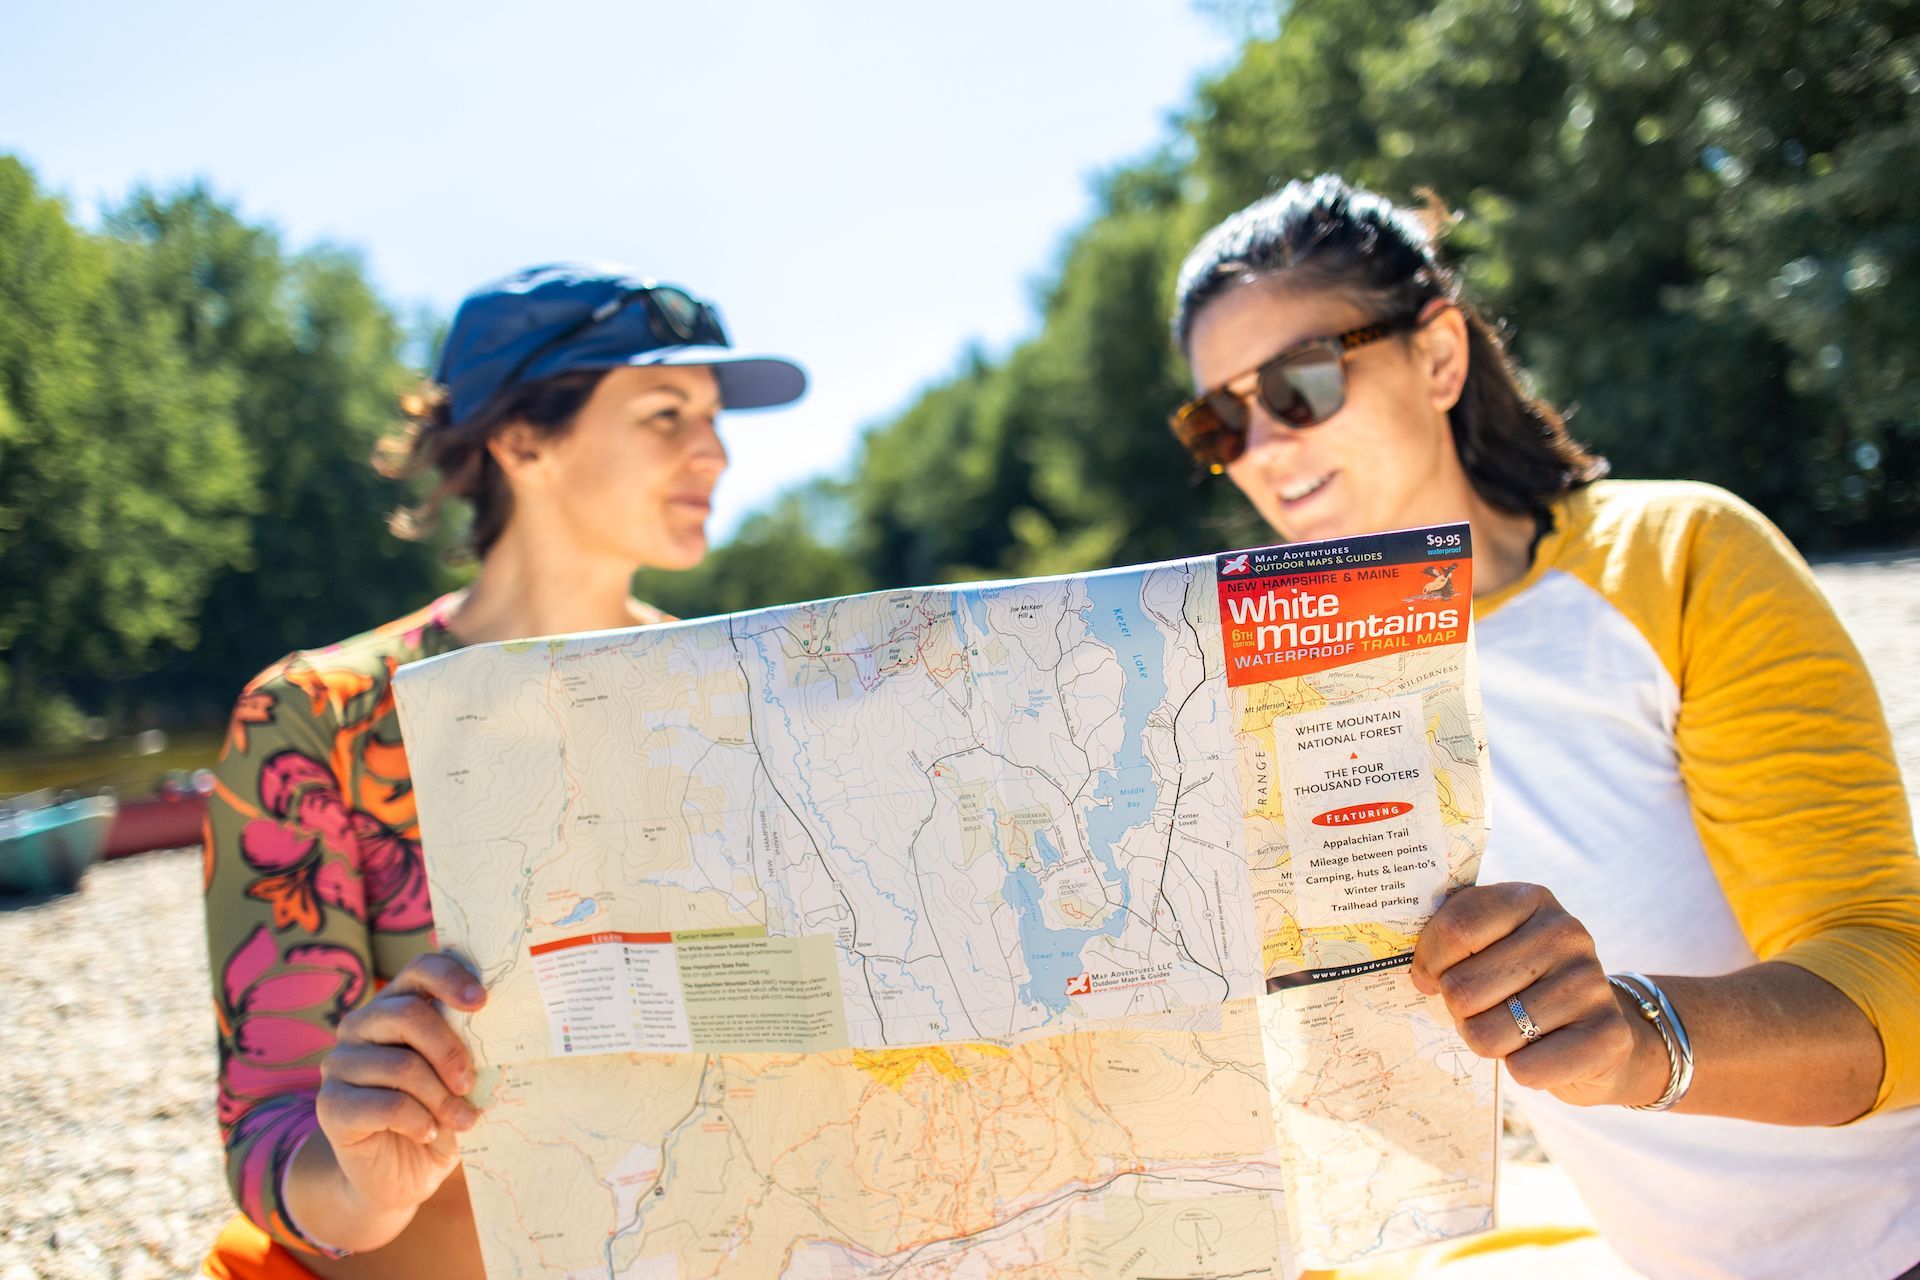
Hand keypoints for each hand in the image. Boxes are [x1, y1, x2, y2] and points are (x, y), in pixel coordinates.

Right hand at [314, 952, 487, 1228]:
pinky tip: (427, 1133)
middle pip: (409, 1015)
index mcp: (396, 1006)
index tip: (481, 1001)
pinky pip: (386, 1105)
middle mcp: (361, 1027)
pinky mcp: (331, 1105)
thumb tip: (507, 1027)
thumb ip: (470, 1049)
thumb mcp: (460, 1080)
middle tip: (470, 1083)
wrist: (399, 1177)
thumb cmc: (438, 1117)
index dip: (450, 978)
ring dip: (440, 1097)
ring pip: (401, 1065)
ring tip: (460, 1119)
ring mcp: (340, 1064)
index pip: (419, 971)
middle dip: (449, 1051)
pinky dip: (418, 1121)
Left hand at [1410, 883, 1664, 1107]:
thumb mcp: (1490, 944)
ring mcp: (1590, 983)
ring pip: (1488, 1034)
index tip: (1431, 976)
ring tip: (1508, 1028)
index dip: (1429, 962)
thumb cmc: (1523, 983)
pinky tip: (1539, 1051)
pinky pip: (1526, 1069)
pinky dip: (1521, 1069)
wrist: (1597, 1032)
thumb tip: (1419, 972)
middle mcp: (1566, 933)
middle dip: (1457, 1010)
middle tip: (1478, 1008)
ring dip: (1485, 1040)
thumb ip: (1451, 939)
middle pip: (1463, 987)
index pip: (1455, 929)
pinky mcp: (1607, 1036)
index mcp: (1530, 899)